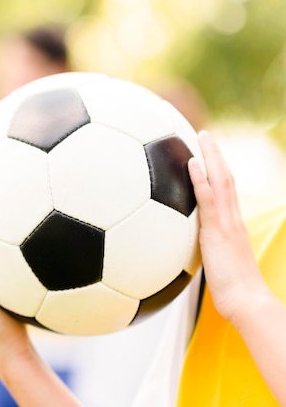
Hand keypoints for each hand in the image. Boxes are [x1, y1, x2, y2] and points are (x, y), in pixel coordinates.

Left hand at [188, 131, 266, 322]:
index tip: (208, 154)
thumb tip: (190, 250)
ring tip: (201, 136)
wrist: (247, 302)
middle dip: (216, 155)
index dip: (218, 171)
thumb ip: (208, 252)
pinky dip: (200, 179)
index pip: (226, 191)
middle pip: (226, 178)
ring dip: (210, 156)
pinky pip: (208, 199)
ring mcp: (227, 223)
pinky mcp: (218, 231)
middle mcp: (232, 219)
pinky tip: (192, 162)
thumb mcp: (218, 264)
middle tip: (205, 134)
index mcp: (232, 225)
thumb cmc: (233, 291)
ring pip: (220, 181)